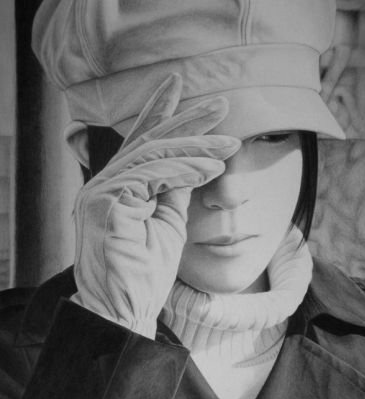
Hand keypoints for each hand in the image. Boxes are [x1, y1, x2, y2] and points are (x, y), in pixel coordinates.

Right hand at [71, 74, 239, 337]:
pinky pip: (151, 175)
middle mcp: (103, 184)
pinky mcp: (104, 203)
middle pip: (148, 141)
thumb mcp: (167, 223)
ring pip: (153, 155)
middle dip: (187, 121)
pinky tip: (211, 169)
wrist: (124, 312)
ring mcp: (99, 192)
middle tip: (222, 105)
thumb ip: (174, 191)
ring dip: (196, 149)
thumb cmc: (145, 275)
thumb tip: (194, 162)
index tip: (182, 87)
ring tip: (231, 148)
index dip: (160, 112)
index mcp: (116, 187)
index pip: (140, 142)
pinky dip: (184, 169)